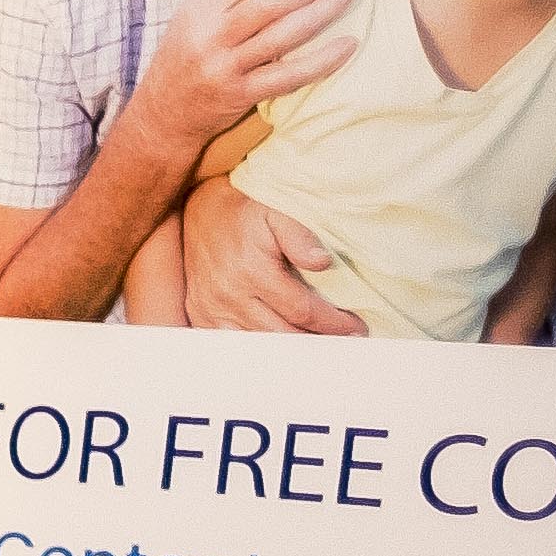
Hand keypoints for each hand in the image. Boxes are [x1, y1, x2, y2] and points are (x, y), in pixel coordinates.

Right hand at [123, 0, 362, 154]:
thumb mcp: (194, 14)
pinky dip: (322, 60)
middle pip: (272, 1)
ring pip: (283, 35)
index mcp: (200, 7)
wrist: (163, 112)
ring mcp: (226, 67)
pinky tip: (348, 44)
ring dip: (323, 11)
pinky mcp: (241, 95)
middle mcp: (211, 35)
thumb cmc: (186, 54)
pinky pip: (289, 75)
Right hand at [176, 176, 367, 337]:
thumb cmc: (247, 211)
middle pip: (282, 334)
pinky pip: (231, 342)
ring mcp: (211, 308)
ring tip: (316, 342)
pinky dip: (257, 347)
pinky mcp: (200, 312)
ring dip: (289, 347)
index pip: (302, 310)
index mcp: (253, 272)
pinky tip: (279, 342)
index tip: (356, 327)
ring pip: (257, 343)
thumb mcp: (278, 213)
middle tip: (345, 340)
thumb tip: (322, 263)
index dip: (333, 323)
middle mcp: (229, 295)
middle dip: (317, 340)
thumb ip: (301, 237)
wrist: (201, 209)